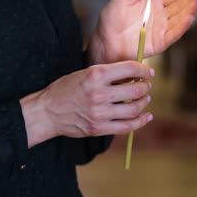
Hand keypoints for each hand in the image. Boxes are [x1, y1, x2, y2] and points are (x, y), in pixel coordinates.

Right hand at [20, 61, 154, 147]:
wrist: (47, 112)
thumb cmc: (65, 90)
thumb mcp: (84, 73)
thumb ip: (107, 74)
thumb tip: (132, 74)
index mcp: (95, 75)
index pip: (129, 69)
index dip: (143, 70)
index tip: (148, 73)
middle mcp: (99, 93)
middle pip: (135, 90)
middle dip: (145, 87)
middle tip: (147, 86)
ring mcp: (100, 113)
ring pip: (133, 109)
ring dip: (144, 103)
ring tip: (145, 100)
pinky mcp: (99, 128)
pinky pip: (127, 127)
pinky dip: (140, 122)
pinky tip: (146, 117)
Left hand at [88, 0, 196, 63]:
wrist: (105, 41)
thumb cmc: (111, 19)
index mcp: (153, 3)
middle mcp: (160, 16)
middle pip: (180, 5)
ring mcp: (161, 29)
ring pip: (180, 18)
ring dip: (190, 10)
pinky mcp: (159, 43)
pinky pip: (173, 34)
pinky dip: (182, 27)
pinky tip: (189, 18)